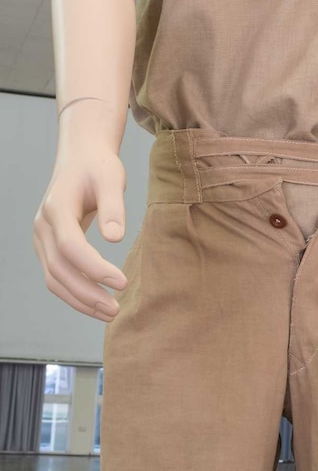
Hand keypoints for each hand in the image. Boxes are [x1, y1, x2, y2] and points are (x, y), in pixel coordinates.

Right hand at [33, 146, 128, 321]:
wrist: (81, 158)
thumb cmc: (98, 167)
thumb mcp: (111, 178)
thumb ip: (113, 208)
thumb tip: (115, 239)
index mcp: (56, 208)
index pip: (70, 247)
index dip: (94, 268)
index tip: (122, 282)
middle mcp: (43, 227)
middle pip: (59, 269)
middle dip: (87, 294)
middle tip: (116, 309)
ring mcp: (42, 239)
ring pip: (54, 279)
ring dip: (80, 300)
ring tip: (110, 313)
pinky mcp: (48, 247)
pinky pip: (57, 276)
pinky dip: (75, 293)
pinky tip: (98, 303)